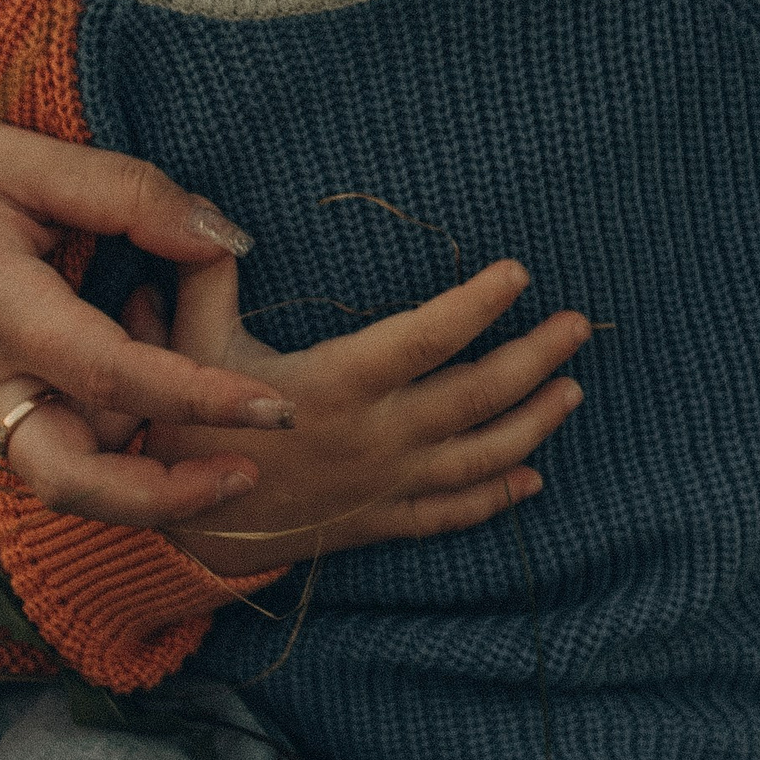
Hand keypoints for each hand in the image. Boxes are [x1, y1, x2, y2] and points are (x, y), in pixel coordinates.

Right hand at [0, 25, 292, 527]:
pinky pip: (46, 442)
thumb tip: (225, 238)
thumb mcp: (24, 156)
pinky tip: (147, 376)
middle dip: (166, 499)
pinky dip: (108, 435)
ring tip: (212, 424)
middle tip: (248, 471)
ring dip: (139, 473)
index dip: (199, 398)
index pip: (113, 378)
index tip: (272, 409)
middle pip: (72, 481)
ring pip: (60, 473)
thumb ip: (129, 194)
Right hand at [129, 252, 589, 572]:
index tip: (518, 274)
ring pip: (481, 457)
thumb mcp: (189, 348)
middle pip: (477, 397)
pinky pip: (451, 513)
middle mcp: (375, 437)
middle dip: (535, 358)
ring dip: (534, 423)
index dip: (477, 305)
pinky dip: (497, 498)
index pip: (426, 338)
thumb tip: (217, 226)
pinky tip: (532, 480)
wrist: (181, 533)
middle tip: (578, 326)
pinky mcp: (379, 521)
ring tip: (572, 390)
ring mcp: (384, 485)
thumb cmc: (186, 427)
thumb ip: (209, 281)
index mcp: (337, 385)